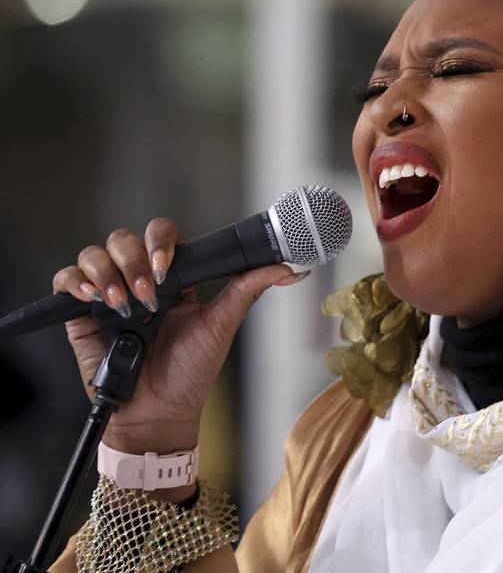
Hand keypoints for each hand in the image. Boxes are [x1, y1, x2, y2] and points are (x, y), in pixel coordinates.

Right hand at [52, 218, 306, 497]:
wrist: (158, 412)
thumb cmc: (191, 373)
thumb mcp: (222, 325)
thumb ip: (249, 289)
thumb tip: (290, 267)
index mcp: (174, 280)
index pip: (161, 237)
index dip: (160, 241)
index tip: (165, 264)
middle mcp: (138, 282)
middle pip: (124, 240)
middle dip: (133, 260)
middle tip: (148, 295)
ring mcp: (107, 296)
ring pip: (95, 255)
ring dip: (108, 273)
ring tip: (124, 305)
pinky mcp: (79, 316)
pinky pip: (65, 281)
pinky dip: (75, 282)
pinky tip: (93, 299)